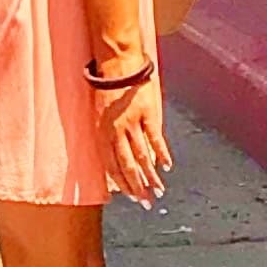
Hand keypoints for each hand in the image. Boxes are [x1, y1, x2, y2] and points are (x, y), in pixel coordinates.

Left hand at [94, 67, 167, 203]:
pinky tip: (166, 166)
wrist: (118, 64)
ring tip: (158, 191)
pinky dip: (161, 153)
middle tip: (146, 203)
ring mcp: (132, 123)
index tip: (130, 196)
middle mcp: (116, 131)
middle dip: (137, 187)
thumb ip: (109, 137)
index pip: (111, 166)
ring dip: (150, 176)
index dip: (121, 183)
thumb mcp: (100, 115)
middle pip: (127, 166)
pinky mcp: (147, 113)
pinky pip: (155, 138)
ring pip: (142, 156)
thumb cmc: (107, 89)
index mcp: (102, 132)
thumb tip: (120, 158)